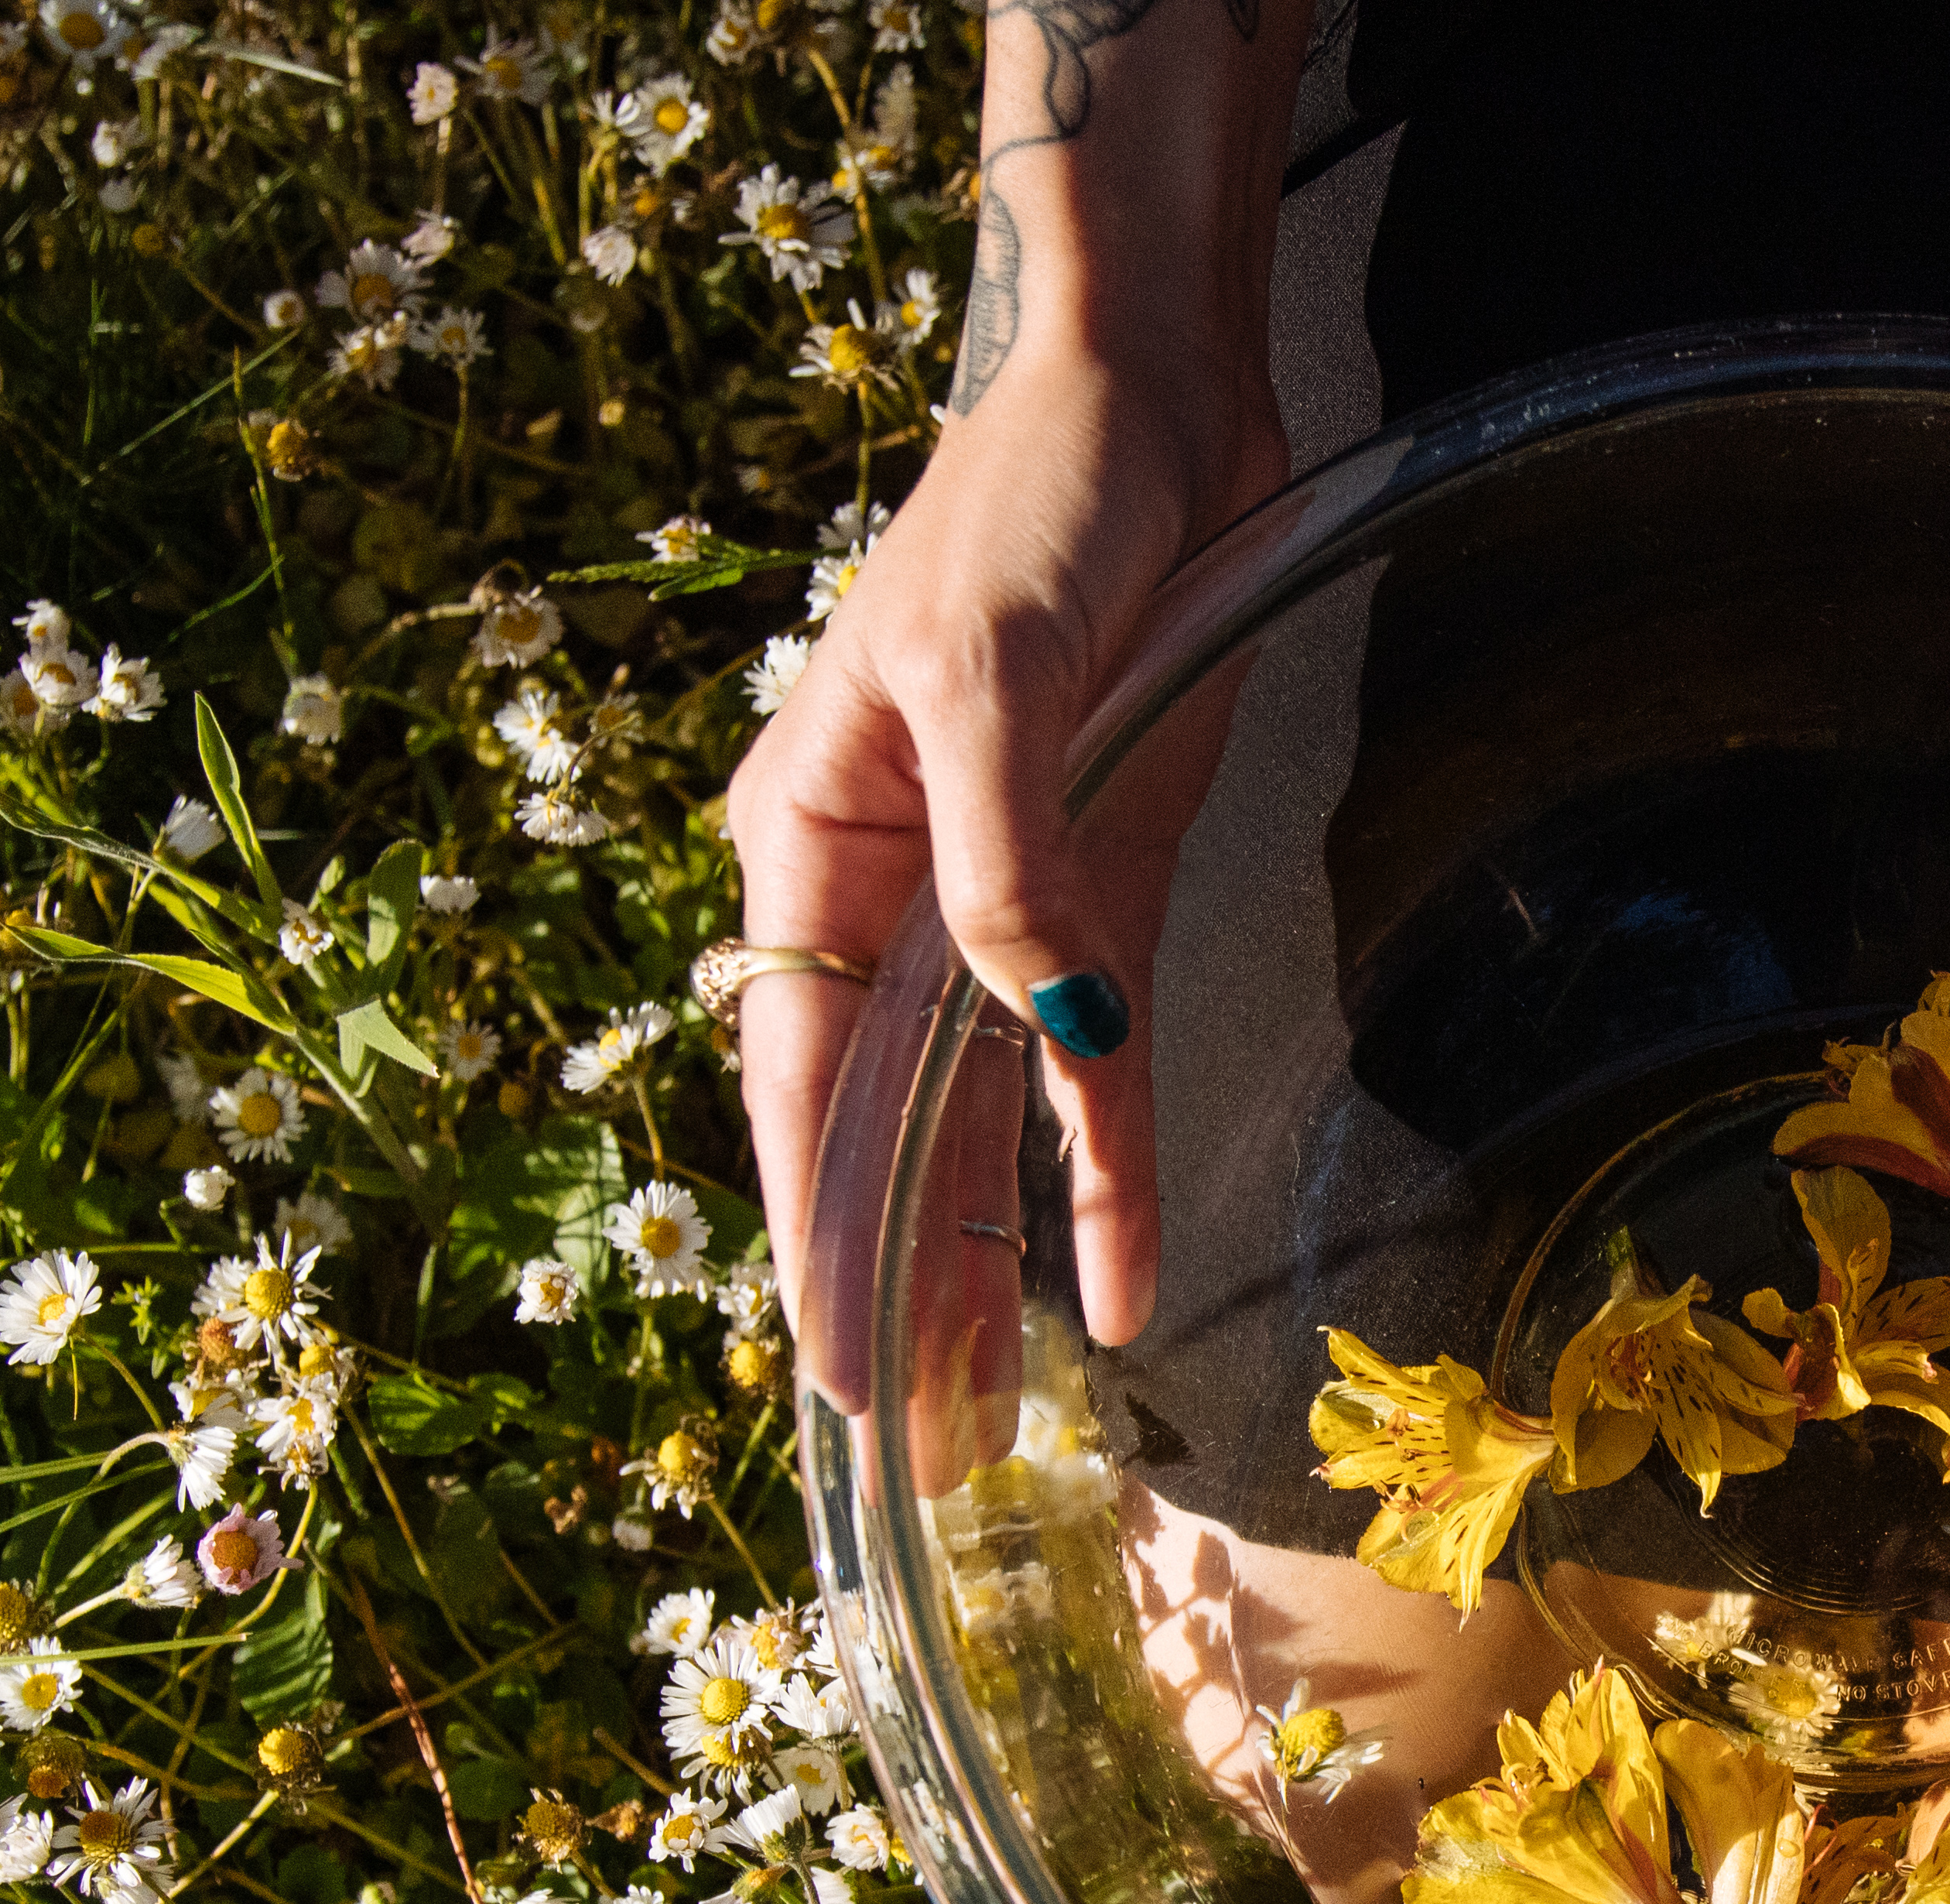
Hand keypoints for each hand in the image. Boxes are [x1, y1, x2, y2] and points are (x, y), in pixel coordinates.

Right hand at [726, 332, 1287, 1409]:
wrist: (1150, 410)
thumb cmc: (1035, 507)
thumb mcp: (990, 667)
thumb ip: (1002, 855)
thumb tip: (1036, 1011)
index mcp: (815, 843)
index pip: (799, 1075)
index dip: (815, 1224)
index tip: (831, 1360)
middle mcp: (895, 901)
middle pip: (882, 1130)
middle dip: (897, 1283)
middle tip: (917, 1447)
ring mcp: (1003, 910)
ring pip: (983, 1126)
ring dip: (988, 1265)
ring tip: (997, 1416)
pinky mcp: (1109, 896)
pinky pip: (1104, 1069)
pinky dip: (1110, 1173)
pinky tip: (1121, 1281)